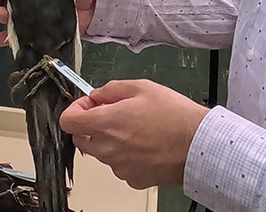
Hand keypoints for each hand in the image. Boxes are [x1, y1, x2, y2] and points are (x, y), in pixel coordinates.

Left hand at [58, 80, 208, 189]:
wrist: (198, 145)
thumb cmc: (173, 115)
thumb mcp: (142, 87)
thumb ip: (112, 89)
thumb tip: (97, 95)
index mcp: (105, 123)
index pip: (68, 121)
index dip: (76, 109)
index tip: (89, 104)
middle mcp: (107, 148)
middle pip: (81, 138)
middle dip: (91, 124)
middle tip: (112, 113)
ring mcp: (119, 167)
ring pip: (102, 152)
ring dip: (110, 139)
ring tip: (137, 128)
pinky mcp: (132, 179)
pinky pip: (120, 165)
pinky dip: (126, 155)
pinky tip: (146, 144)